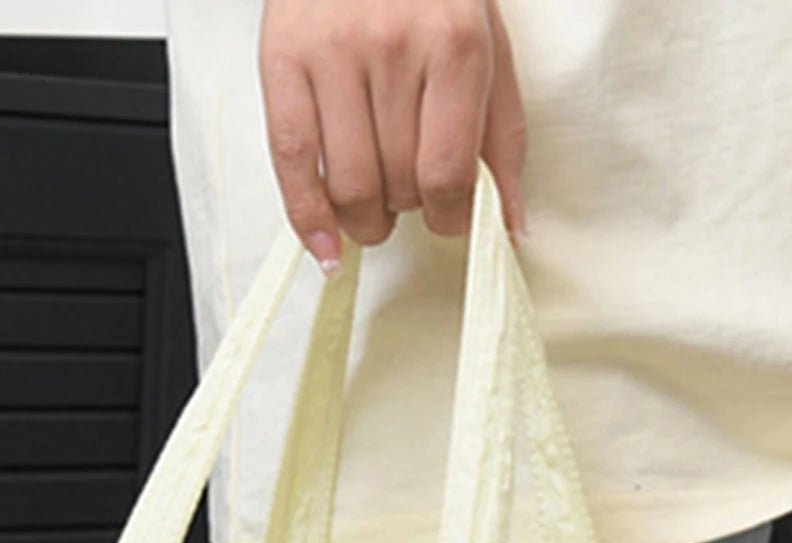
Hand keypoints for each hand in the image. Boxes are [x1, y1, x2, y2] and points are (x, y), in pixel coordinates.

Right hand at [258, 0, 526, 272]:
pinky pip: (292, 162)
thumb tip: (509, 227)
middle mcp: (392, 46)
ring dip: (365, 221)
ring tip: (373, 211)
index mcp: (454, 45)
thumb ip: (502, 140)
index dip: (451, 218)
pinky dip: (308, 220)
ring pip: (348, 185)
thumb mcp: (489, 50)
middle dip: (407, 210)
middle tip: (408, 195)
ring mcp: (332, 53)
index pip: (448, 174)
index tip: (449, 218)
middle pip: (397, 184)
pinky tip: (325, 248)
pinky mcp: (282, 59)